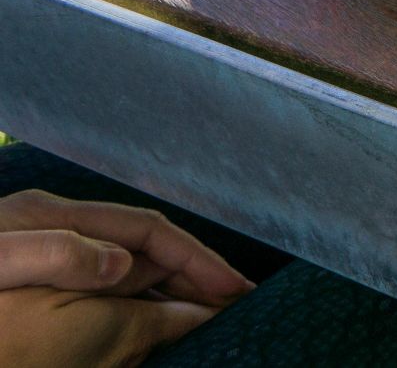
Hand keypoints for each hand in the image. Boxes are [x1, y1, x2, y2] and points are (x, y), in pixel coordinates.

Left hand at [0, 189, 254, 367]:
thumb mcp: (1, 260)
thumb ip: (58, 254)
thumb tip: (120, 263)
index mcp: (56, 216)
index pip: (146, 230)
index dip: (193, 258)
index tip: (229, 288)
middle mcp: (61, 229)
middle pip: (145, 249)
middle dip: (193, 274)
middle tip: (235, 303)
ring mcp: (52, 253)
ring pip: (128, 269)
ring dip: (170, 290)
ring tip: (208, 313)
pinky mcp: (41, 281)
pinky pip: (106, 288)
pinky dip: (139, 300)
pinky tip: (153, 318)